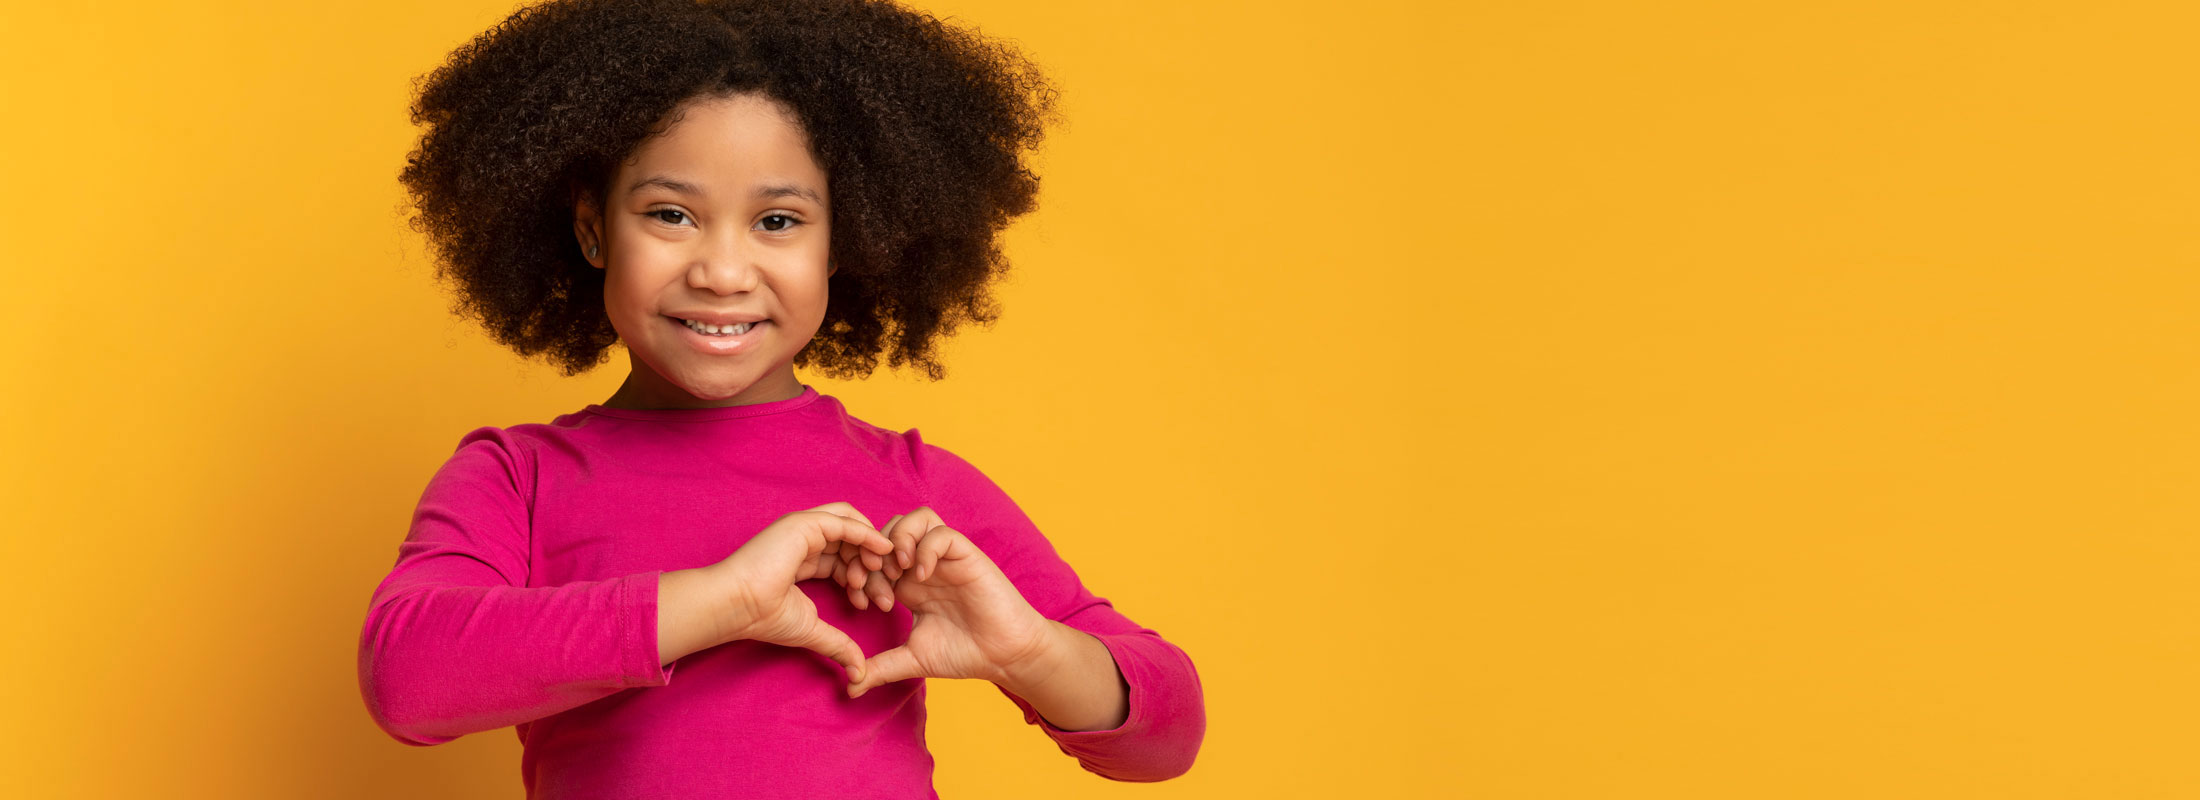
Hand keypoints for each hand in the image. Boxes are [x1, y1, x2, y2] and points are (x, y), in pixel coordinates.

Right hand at [710, 502, 895, 683]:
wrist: (737, 606)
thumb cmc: (763, 616)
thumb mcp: (811, 630)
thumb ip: (838, 644)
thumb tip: (859, 673)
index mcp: (805, 559)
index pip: (846, 559)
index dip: (865, 579)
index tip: (875, 605)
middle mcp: (806, 539)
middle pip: (853, 543)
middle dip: (873, 567)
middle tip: (885, 598)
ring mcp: (804, 528)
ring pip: (852, 526)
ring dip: (872, 548)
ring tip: (883, 574)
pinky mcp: (803, 524)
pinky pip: (844, 521)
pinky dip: (866, 533)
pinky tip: (881, 551)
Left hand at [844, 507, 1056, 698]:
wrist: (1004, 656)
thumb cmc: (963, 654)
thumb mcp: (912, 659)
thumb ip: (881, 668)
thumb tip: (851, 688)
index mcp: (908, 585)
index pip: (873, 558)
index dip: (858, 573)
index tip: (860, 602)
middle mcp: (924, 566)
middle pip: (888, 531)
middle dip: (871, 554)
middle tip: (871, 584)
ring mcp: (945, 559)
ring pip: (915, 519)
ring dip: (897, 540)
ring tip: (896, 572)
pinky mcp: (966, 556)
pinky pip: (940, 533)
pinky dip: (925, 548)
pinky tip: (921, 577)